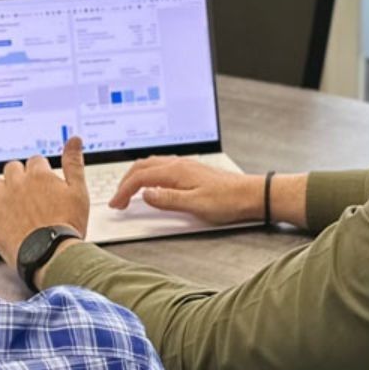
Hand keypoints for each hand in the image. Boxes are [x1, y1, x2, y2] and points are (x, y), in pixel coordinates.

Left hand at [0, 137, 89, 266]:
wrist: (52, 255)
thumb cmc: (68, 226)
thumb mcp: (79, 191)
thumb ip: (74, 163)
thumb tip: (74, 140)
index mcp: (39, 175)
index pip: (35, 161)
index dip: (41, 172)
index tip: (45, 183)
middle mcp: (17, 183)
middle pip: (12, 168)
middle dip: (20, 176)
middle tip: (30, 192)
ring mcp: (2, 201)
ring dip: (4, 191)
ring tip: (15, 204)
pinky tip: (0, 217)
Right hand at [108, 156, 264, 224]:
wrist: (252, 195)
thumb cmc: (228, 201)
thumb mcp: (195, 205)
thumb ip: (168, 199)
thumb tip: (145, 194)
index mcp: (176, 171)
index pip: (140, 177)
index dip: (124, 190)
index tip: (116, 204)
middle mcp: (179, 164)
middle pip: (142, 167)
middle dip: (125, 182)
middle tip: (118, 199)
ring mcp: (185, 165)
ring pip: (151, 165)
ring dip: (135, 177)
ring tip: (129, 192)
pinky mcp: (191, 171)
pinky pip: (161, 167)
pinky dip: (148, 175)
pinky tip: (151, 184)